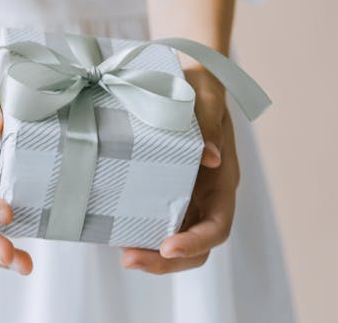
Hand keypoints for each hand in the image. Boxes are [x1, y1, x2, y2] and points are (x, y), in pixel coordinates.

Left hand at [120, 67, 239, 274]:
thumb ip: (209, 126)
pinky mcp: (164, 188)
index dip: (196, 243)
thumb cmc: (200, 87)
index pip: (218, 227)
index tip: (168, 247)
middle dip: (166, 260)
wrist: (187, 78)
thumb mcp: (206, 99)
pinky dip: (139, 231)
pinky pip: (155, 220)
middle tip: (129, 258)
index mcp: (223, 181)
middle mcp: (206, 196)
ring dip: (150, 253)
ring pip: (174, 239)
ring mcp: (186, 196)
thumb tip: (210, 158)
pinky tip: (114, 230)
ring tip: (119, 251)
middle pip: (195, 246)